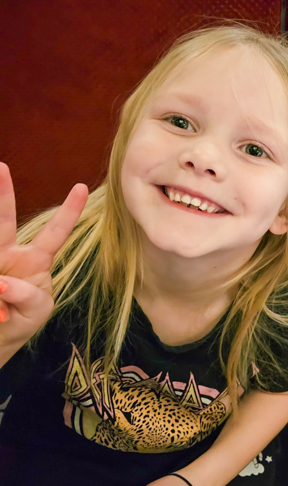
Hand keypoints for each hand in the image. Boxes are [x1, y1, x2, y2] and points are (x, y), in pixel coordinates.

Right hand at [0, 162, 87, 347]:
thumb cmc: (21, 317)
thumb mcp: (34, 310)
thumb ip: (26, 297)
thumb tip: (2, 284)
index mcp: (35, 259)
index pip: (55, 232)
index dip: (69, 212)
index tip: (81, 187)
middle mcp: (8, 253)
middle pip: (4, 221)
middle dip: (2, 195)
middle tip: (1, 167)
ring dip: (1, 285)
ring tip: (3, 304)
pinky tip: (0, 314)